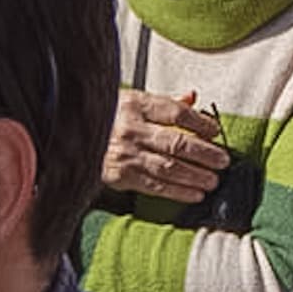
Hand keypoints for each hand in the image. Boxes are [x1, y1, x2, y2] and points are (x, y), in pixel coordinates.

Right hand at [104, 87, 229, 206]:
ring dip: (195, 176)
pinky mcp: (119, 176)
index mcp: (135, 104)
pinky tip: (194, 194)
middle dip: (204, 154)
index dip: (200, 122)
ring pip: (168, 167)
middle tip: (223, 160)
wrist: (69, 135)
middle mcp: (130, 129)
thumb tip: (193, 96)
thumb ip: (163, 102)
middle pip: (176, 142)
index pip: (176, 112)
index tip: (215, 131)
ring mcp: (124, 154)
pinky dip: (178, 192)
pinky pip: (155, 186)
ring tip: (213, 180)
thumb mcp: (130, 100)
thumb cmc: (104, 117)